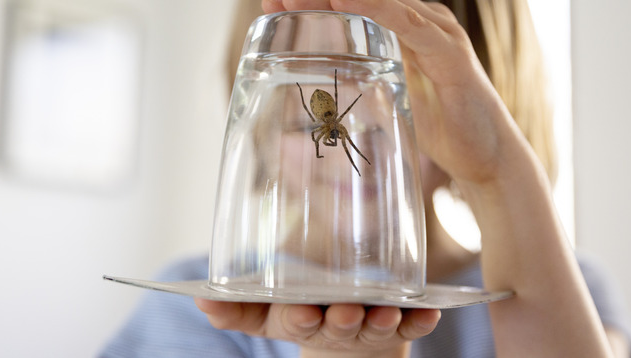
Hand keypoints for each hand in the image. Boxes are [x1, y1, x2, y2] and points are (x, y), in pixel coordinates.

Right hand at [194, 299, 439, 356]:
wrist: (349, 332)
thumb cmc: (305, 312)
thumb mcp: (267, 313)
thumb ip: (236, 307)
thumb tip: (198, 298)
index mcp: (303, 320)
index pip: (296, 320)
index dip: (298, 317)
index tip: (300, 311)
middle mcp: (337, 326)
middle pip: (340, 325)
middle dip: (343, 320)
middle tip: (347, 311)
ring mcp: (371, 325)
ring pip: (378, 325)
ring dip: (384, 320)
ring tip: (390, 313)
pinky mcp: (401, 324)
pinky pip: (415, 325)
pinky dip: (423, 320)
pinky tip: (432, 312)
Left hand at [263, 0, 522, 184]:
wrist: (488, 157)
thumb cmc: (445, 129)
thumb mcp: (393, 100)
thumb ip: (367, 84)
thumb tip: (328, 84)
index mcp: (412, 33)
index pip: (360, 6)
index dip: (318, 3)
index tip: (276, 7)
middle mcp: (427, 25)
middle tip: (277, 0)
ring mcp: (442, 36)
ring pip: (386, 2)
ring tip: (300, 0)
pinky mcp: (453, 55)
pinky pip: (413, 26)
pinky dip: (380, 12)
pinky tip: (348, 4)